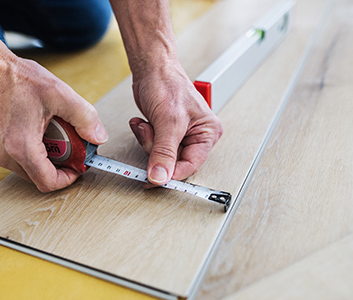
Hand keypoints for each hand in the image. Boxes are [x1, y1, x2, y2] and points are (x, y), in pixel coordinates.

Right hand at [0, 53, 107, 191]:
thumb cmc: (15, 77)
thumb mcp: (60, 94)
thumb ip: (85, 118)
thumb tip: (99, 137)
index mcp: (21, 146)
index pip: (48, 182)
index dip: (68, 178)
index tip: (77, 165)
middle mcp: (3, 154)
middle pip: (38, 176)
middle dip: (57, 165)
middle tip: (68, 143)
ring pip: (25, 168)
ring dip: (42, 157)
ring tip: (50, 132)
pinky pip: (12, 158)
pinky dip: (27, 150)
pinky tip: (33, 129)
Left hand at [129, 60, 222, 184]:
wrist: (151, 67)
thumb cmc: (168, 83)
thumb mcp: (168, 121)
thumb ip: (164, 152)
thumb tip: (160, 176)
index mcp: (208, 133)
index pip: (191, 165)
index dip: (171, 173)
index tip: (154, 178)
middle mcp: (197, 136)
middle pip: (174, 162)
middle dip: (156, 149)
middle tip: (150, 132)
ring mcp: (180, 135)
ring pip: (160, 156)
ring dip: (148, 141)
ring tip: (147, 123)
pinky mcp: (165, 133)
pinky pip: (152, 146)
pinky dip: (144, 136)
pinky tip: (144, 122)